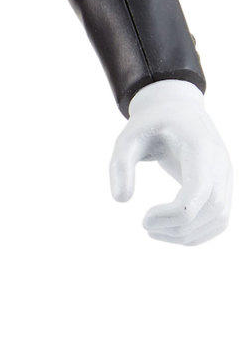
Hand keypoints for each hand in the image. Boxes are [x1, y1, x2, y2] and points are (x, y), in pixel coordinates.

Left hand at [109, 79, 231, 245]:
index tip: (144, 218)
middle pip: (212, 210)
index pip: (199, 191)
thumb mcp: (128, 138)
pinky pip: (219, 219)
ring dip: (187, 234)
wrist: (177, 112)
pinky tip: (170, 230)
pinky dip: (198, 233)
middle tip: (145, 225)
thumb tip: (120, 200)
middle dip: (177, 227)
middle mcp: (220, 164)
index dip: (173, 214)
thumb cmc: (150, 125)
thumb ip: (120, 166)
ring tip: (154, 230)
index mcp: (200, 149)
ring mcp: (226, 177)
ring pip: (219, 219)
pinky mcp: (223, 187)